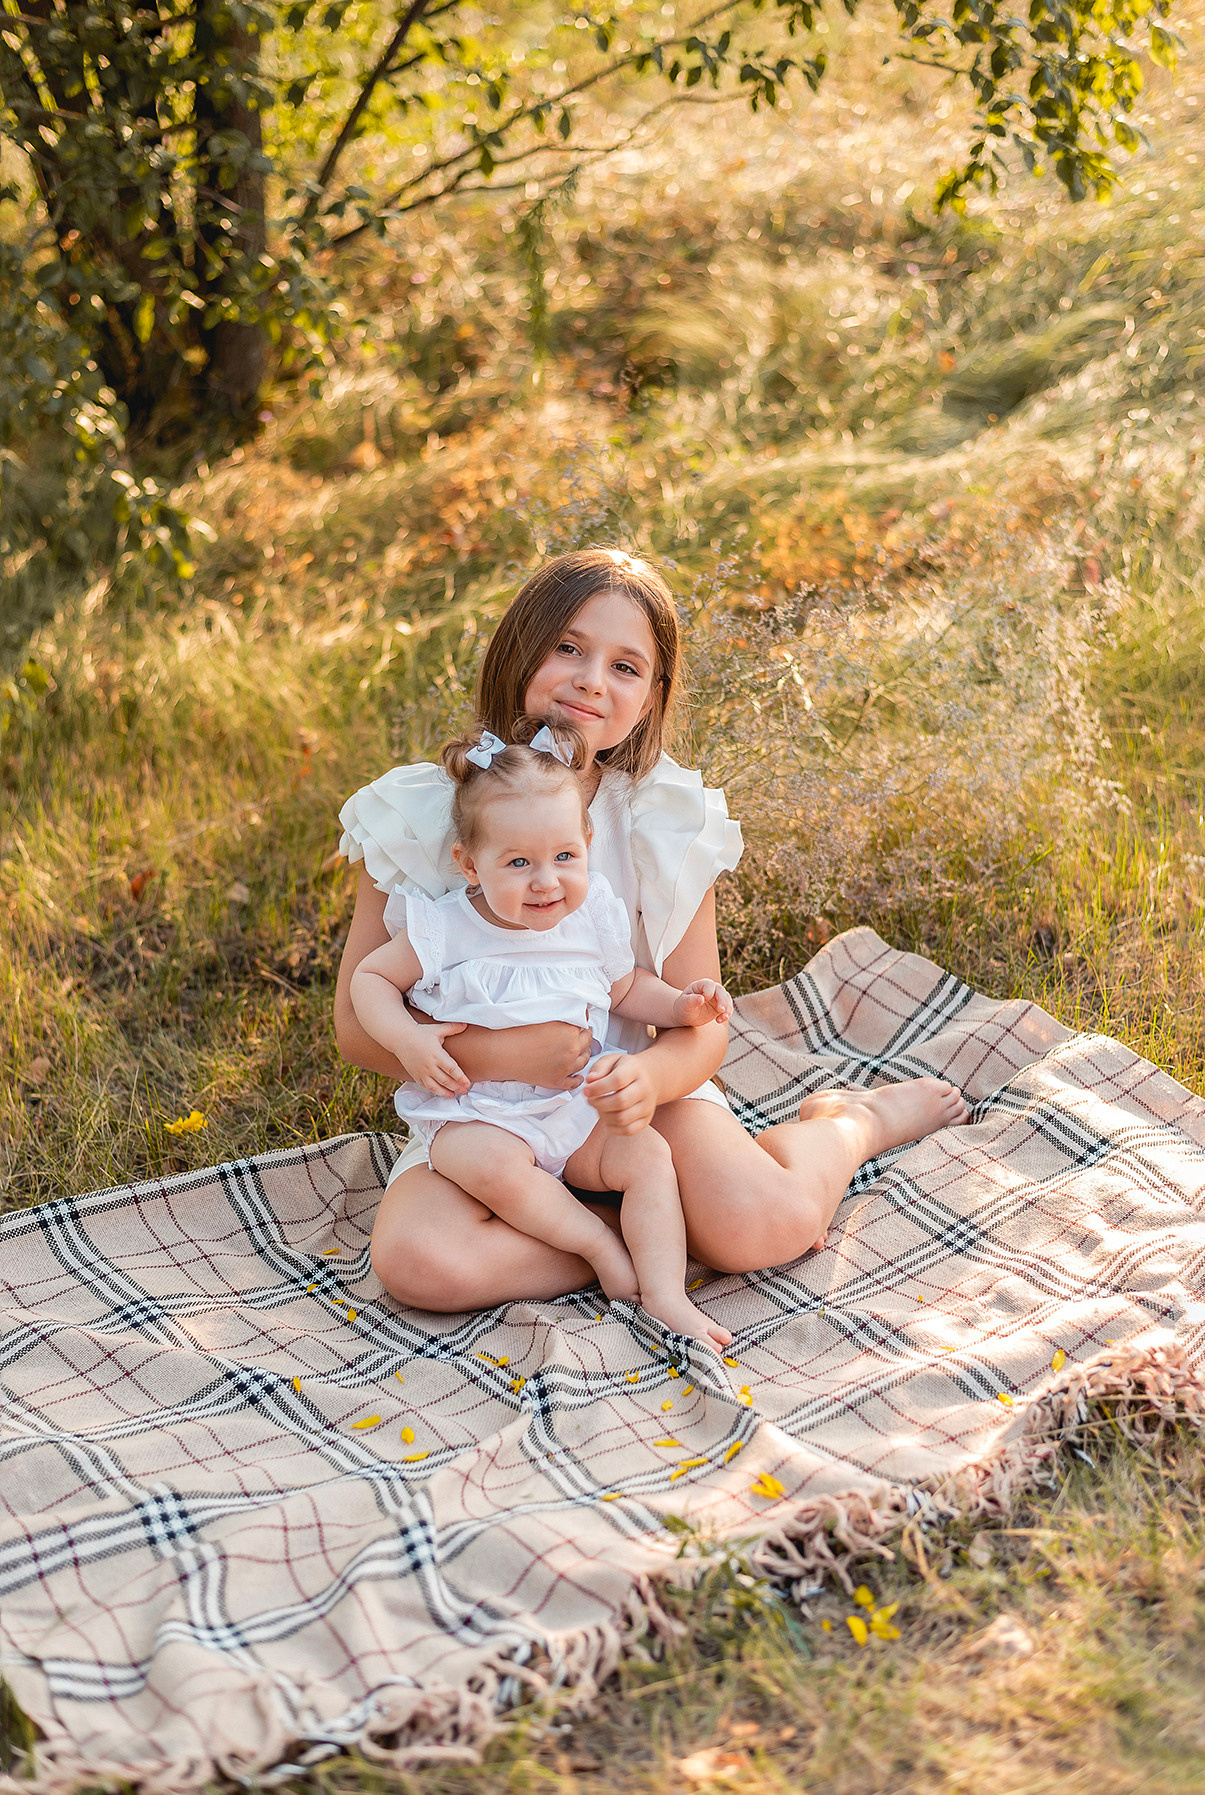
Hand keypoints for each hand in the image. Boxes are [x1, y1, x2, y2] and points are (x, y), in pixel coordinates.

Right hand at [402, 1019, 469, 1096]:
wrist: (400, 1038)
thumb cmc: (421, 1033)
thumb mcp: (437, 1030)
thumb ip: (452, 1028)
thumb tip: (466, 1024)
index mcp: (436, 1055)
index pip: (452, 1069)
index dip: (460, 1078)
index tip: (467, 1083)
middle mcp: (429, 1066)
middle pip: (446, 1081)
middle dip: (457, 1087)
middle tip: (465, 1091)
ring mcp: (421, 1072)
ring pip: (436, 1087)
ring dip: (446, 1092)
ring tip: (454, 1095)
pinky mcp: (415, 1075)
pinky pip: (426, 1086)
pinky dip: (434, 1091)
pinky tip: (441, 1093)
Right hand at [445, 1019, 591, 1090]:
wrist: (501, 1052)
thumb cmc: (517, 1031)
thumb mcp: (543, 1016)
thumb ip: (562, 1015)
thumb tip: (576, 1011)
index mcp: (570, 1032)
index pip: (585, 1024)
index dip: (581, 1022)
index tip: (578, 1021)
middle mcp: (572, 1050)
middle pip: (587, 1042)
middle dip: (583, 1036)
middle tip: (579, 1033)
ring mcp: (566, 1068)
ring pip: (584, 1060)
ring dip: (582, 1054)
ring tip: (577, 1050)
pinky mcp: (557, 1081)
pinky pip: (574, 1082)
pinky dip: (577, 1077)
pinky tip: (575, 1072)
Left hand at [584, 1052, 657, 1135]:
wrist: (649, 1077)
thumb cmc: (625, 1069)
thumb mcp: (611, 1060)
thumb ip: (599, 1068)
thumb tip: (590, 1080)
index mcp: (635, 1070)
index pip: (618, 1080)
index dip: (598, 1088)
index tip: (586, 1091)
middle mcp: (645, 1088)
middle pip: (621, 1101)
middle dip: (599, 1103)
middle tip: (590, 1100)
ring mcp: (647, 1106)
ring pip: (623, 1118)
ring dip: (604, 1116)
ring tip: (599, 1107)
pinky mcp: (646, 1119)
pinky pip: (628, 1130)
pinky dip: (613, 1128)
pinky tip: (608, 1116)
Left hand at [672, 979, 733, 1027]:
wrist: (686, 1015)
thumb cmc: (683, 1007)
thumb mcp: (684, 1004)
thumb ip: (692, 1000)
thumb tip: (701, 999)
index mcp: (701, 985)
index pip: (709, 984)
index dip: (709, 991)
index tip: (704, 1000)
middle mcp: (711, 989)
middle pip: (721, 990)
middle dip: (722, 1000)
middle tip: (720, 1010)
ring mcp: (717, 997)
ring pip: (727, 999)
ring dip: (727, 1008)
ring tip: (723, 1018)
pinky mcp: (720, 1006)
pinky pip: (728, 1008)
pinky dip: (726, 1014)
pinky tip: (719, 1021)